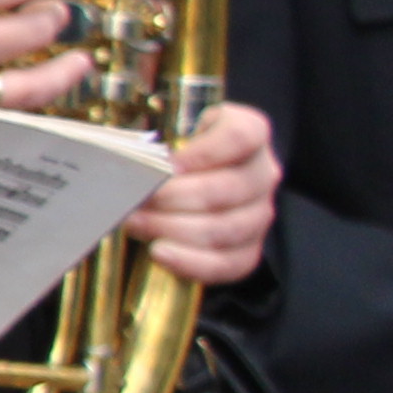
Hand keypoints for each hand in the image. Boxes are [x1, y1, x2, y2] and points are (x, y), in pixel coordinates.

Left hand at [125, 100, 277, 288]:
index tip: (169, 164)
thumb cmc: (172, 151)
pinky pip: (229, 263)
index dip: (204, 152)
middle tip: (138, 199)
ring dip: (173, 228)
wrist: (184, 181)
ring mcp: (259, 212)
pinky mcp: (250, 247)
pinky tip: (159, 251)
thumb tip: (129, 161)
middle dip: (174, 197)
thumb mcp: (168, 130)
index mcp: (250, 131)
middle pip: (227, 188)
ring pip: (226, 227)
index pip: (241, 136)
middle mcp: (263, 172)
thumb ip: (157, 138)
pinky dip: (191, 261)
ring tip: (136, 223)